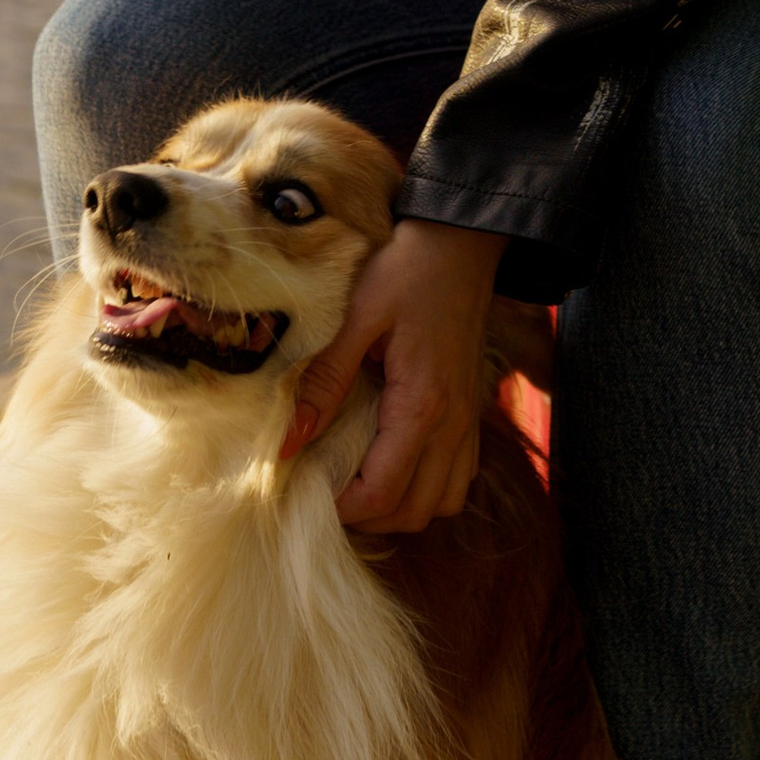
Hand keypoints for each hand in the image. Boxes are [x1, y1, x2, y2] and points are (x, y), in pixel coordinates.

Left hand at [284, 219, 508, 531]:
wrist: (460, 243)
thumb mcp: (356, 320)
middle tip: (325, 488)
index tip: (304, 489)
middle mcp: (453, 425)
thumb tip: (286, 442)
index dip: (340, 507)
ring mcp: (469, 422)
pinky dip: (426, 486)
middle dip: (366, 516)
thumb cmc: (407, 272)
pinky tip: (393, 461)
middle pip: (413, 512)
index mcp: (422, 405)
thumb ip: (323, 382)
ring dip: (399, 507)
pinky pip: (457, 478)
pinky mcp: (472, 413)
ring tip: (357, 480)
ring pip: (440, 503)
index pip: (382, 493)